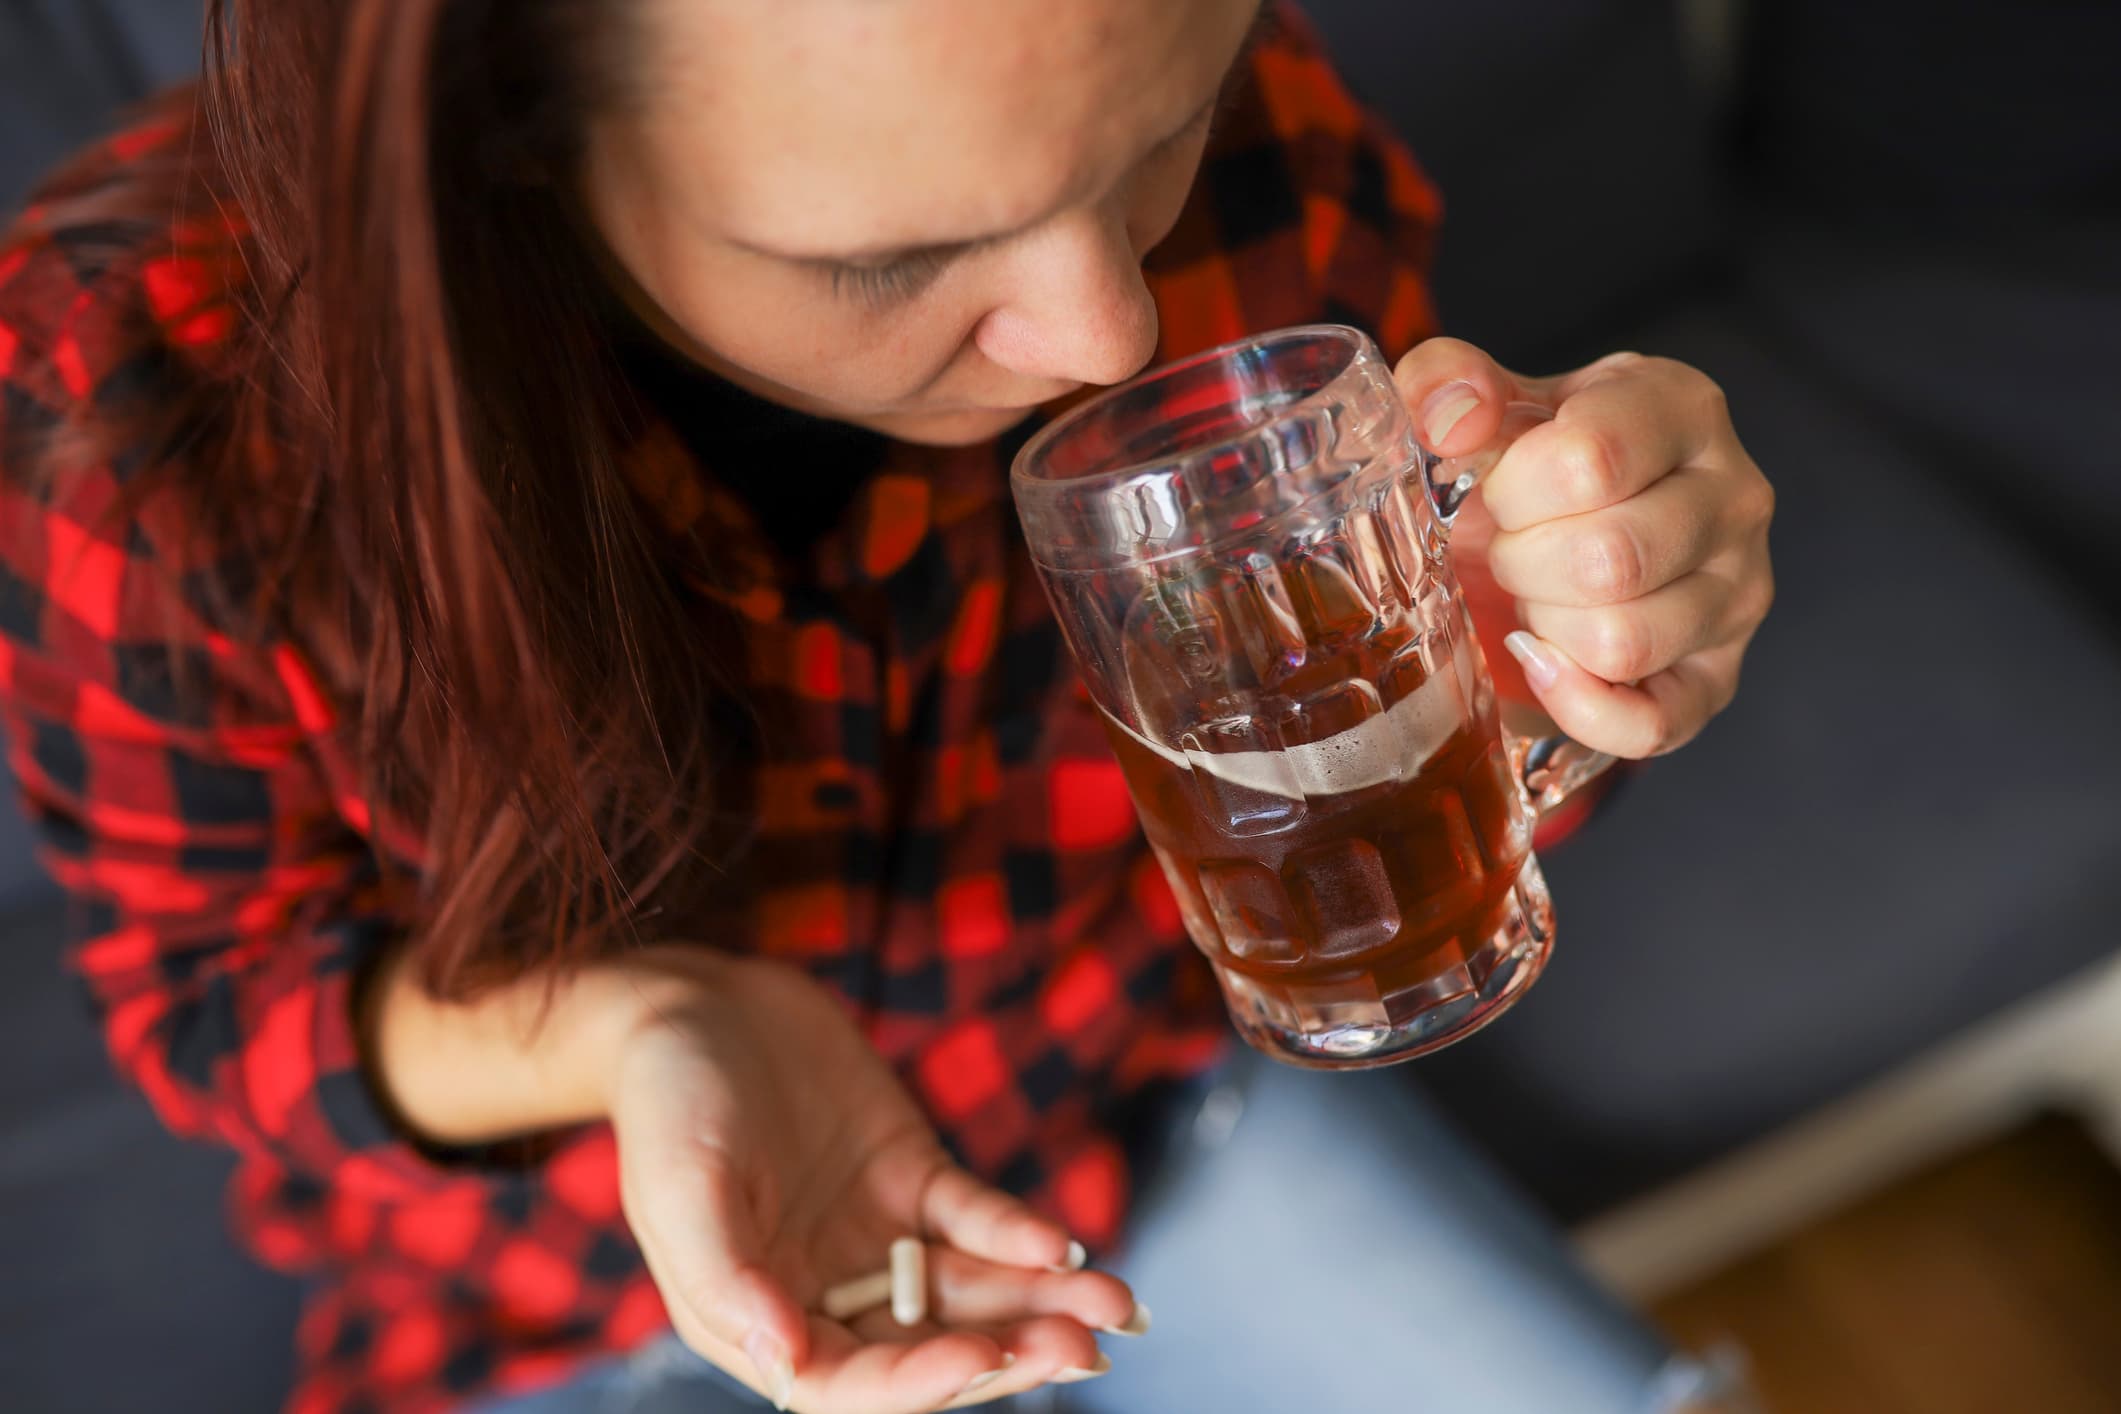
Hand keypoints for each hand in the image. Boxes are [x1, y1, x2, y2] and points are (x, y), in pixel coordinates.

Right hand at [599, 949, 1134, 1411]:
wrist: (692, 1002)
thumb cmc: (665, 1097)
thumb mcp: (680, 1185)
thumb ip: (726, 1278)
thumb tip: (787, 1362)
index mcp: (759, 1319)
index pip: (850, 1383)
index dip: (919, 1382)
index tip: (981, 1356)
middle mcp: (824, 1294)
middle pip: (929, 1347)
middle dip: (1007, 1353)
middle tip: (1082, 1346)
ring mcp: (874, 1238)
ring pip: (969, 1291)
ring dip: (1039, 1302)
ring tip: (1112, 1305)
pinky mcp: (910, 1178)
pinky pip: (973, 1219)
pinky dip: (1018, 1234)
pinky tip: (1062, 1243)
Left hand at [1394, 340, 1773, 757]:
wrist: (1564, 530)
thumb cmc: (1533, 465)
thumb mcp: (1490, 407)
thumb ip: (1449, 382)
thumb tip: (1447, 419)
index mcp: (1682, 409)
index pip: (1588, 461)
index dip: (1514, 490)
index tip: (1502, 491)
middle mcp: (1735, 499)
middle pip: (1608, 560)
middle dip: (1523, 563)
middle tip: (1512, 549)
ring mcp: (1739, 595)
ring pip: (1623, 641)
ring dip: (1549, 626)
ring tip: (1540, 594)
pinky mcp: (1718, 679)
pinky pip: (1651, 724)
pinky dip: (1577, 705)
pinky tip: (1544, 663)